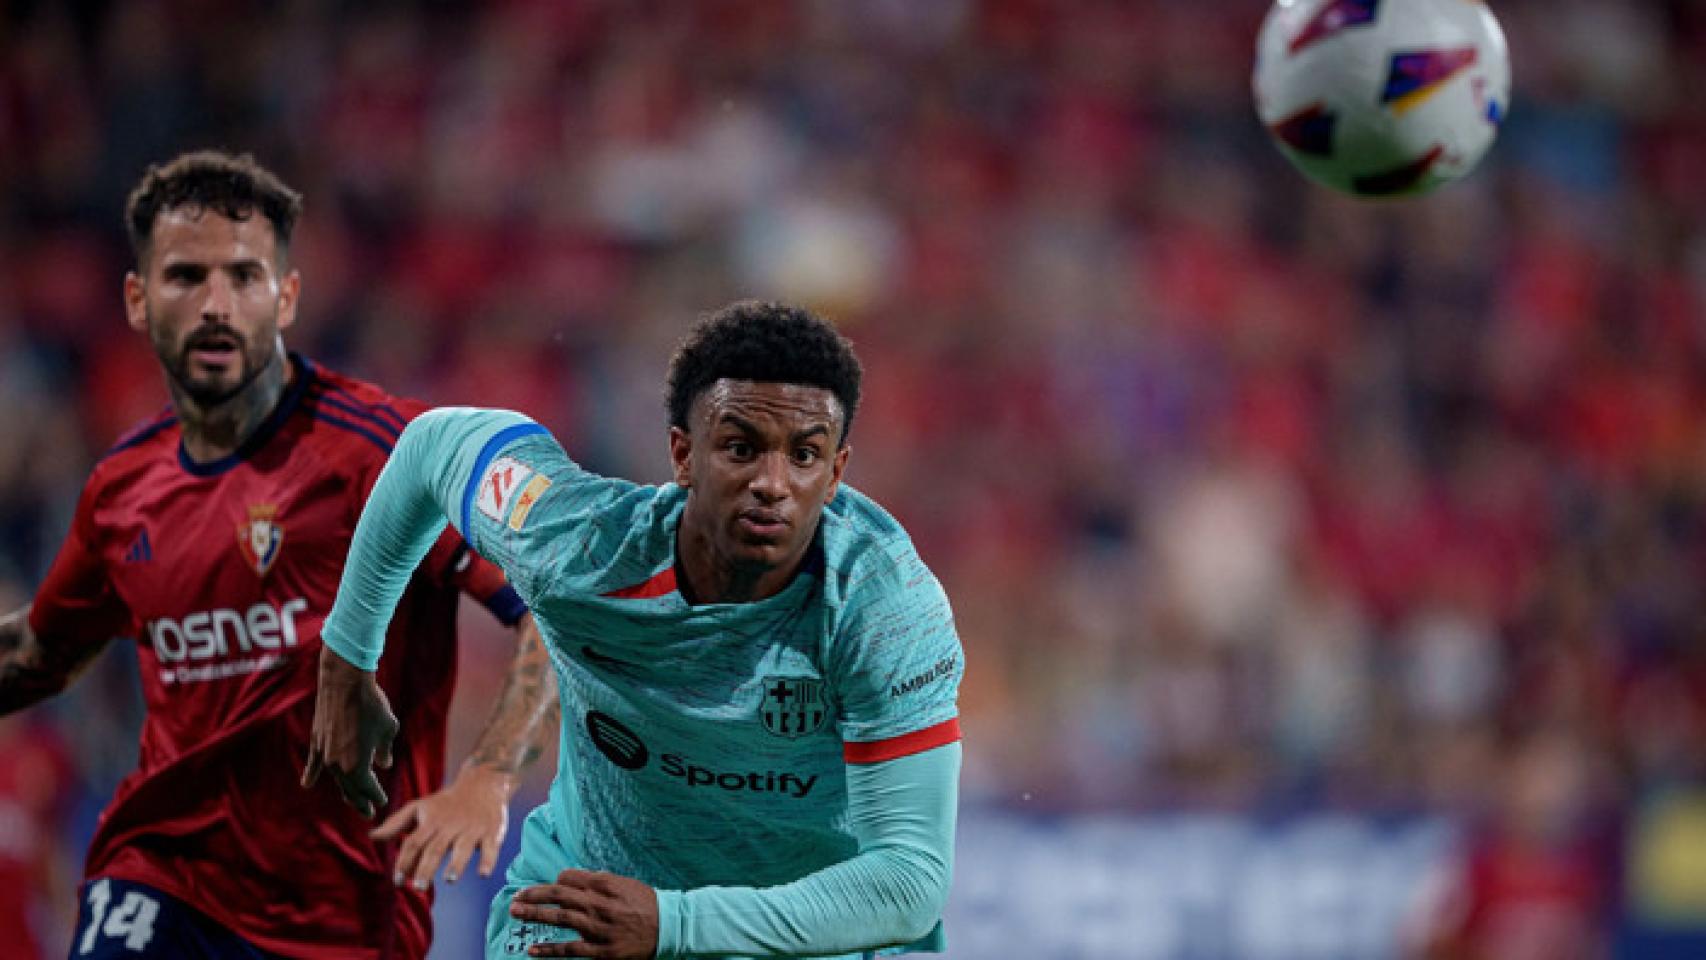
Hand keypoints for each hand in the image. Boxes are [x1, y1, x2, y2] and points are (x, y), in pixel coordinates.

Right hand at [301, 646, 398, 817]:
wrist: (345, 683)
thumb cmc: (372, 705)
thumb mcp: (388, 728)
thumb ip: (385, 750)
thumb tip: (384, 764)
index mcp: (359, 766)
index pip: (368, 789)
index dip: (376, 796)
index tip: (381, 802)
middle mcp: (339, 766)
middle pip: (350, 790)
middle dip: (360, 802)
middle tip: (368, 812)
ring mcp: (325, 755)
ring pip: (335, 779)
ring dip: (344, 790)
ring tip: (351, 799)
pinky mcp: (316, 742)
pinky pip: (313, 764)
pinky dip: (311, 774)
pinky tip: (307, 785)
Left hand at [372, 762, 515, 889]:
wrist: (483, 783)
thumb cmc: (446, 802)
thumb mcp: (419, 808)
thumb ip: (396, 824)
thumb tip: (372, 837)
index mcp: (431, 822)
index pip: (414, 843)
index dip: (405, 861)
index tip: (398, 881)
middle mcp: (450, 826)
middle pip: (436, 848)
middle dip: (426, 868)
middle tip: (419, 887)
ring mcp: (472, 830)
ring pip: (463, 848)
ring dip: (456, 864)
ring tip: (449, 879)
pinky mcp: (492, 832)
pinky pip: (491, 848)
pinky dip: (488, 860)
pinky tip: (483, 873)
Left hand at [509, 869, 659, 958]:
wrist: (669, 927)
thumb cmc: (644, 903)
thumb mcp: (623, 883)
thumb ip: (597, 880)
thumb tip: (568, 878)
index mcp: (606, 884)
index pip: (569, 878)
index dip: (554, 882)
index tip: (544, 888)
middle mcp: (600, 904)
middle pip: (559, 895)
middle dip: (534, 895)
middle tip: (516, 897)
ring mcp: (599, 928)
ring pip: (561, 919)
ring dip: (535, 915)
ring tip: (515, 912)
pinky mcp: (602, 951)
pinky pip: (571, 949)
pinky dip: (550, 949)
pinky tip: (533, 949)